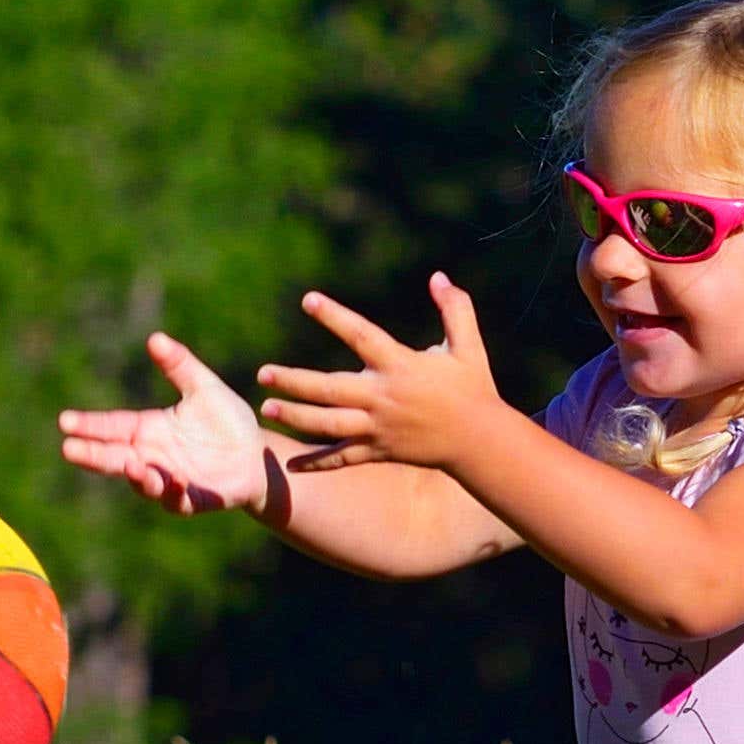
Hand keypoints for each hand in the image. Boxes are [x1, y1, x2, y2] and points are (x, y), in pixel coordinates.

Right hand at [55, 333, 278, 519]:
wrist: (257, 455)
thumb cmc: (227, 421)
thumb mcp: (204, 387)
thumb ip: (179, 365)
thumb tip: (154, 338)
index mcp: (149, 430)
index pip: (112, 426)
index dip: (89, 425)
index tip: (65, 421)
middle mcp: (153, 457)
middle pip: (115, 457)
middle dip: (92, 455)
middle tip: (69, 449)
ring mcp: (170, 481)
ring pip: (143, 483)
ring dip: (136, 477)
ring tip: (131, 466)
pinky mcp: (193, 500)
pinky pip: (178, 501)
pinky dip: (173, 494)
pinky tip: (175, 481)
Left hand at [257, 277, 510, 479]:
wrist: (480, 441)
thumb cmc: (473, 388)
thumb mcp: (468, 346)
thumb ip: (455, 309)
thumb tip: (439, 277)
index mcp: (400, 365)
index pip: (360, 335)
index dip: (334, 317)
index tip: (308, 300)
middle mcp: (383, 397)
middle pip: (330, 388)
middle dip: (294, 380)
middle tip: (263, 373)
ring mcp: (378, 427)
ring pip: (328, 423)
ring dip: (295, 415)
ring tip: (267, 406)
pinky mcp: (379, 451)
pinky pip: (343, 458)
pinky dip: (317, 462)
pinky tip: (292, 466)